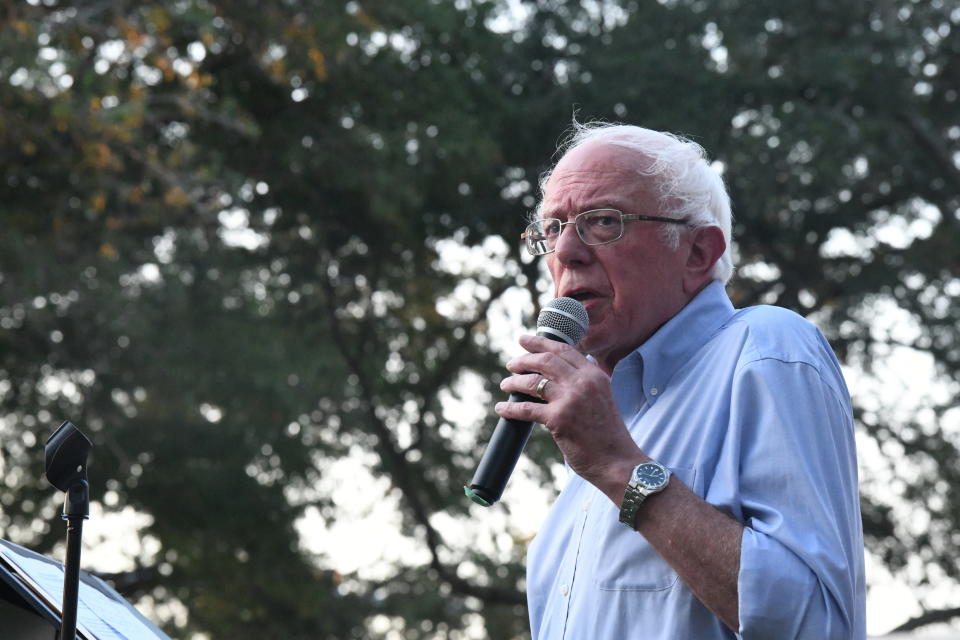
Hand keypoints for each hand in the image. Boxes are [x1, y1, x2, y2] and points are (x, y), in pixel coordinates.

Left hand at [495, 335, 645, 501]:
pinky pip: (526, 409)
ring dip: (514, 382)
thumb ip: (586, 383)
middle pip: (545, 361)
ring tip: (506, 384)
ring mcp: (570, 400)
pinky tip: (502, 408)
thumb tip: (566, 371)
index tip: (524, 340)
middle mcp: (583, 383)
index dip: (541, 343)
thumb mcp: (602, 398)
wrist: (618, 461)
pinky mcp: (558, 419)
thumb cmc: (608, 434)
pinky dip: (510, 408)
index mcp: (595, 375)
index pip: (564, 350)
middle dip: (523, 360)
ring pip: (533, 382)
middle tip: (511, 364)